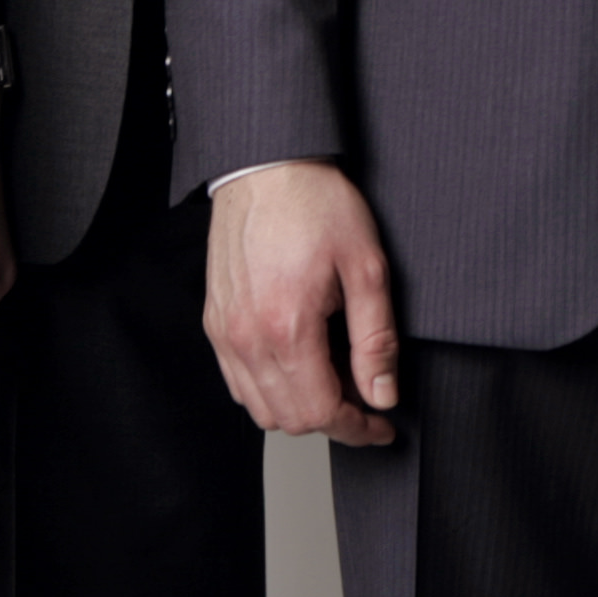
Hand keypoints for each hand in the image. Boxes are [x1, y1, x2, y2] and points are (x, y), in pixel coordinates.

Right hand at [205, 161, 400, 445]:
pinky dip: (269, 390)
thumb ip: (375, 338)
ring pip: (260, 408)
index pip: (320, 412)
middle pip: (289, 419)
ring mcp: (225, 333)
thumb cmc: (315, 204)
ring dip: (300, 408)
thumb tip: (382, 393)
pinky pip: (237, 382)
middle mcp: (247, 339)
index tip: (381, 427)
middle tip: (365, 397)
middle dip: (333, 420)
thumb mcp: (366, 266)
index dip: (357, 429)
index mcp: (287, 328)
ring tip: (334, 379)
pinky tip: (299, 364)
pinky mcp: (215, 323)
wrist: (266, 167)